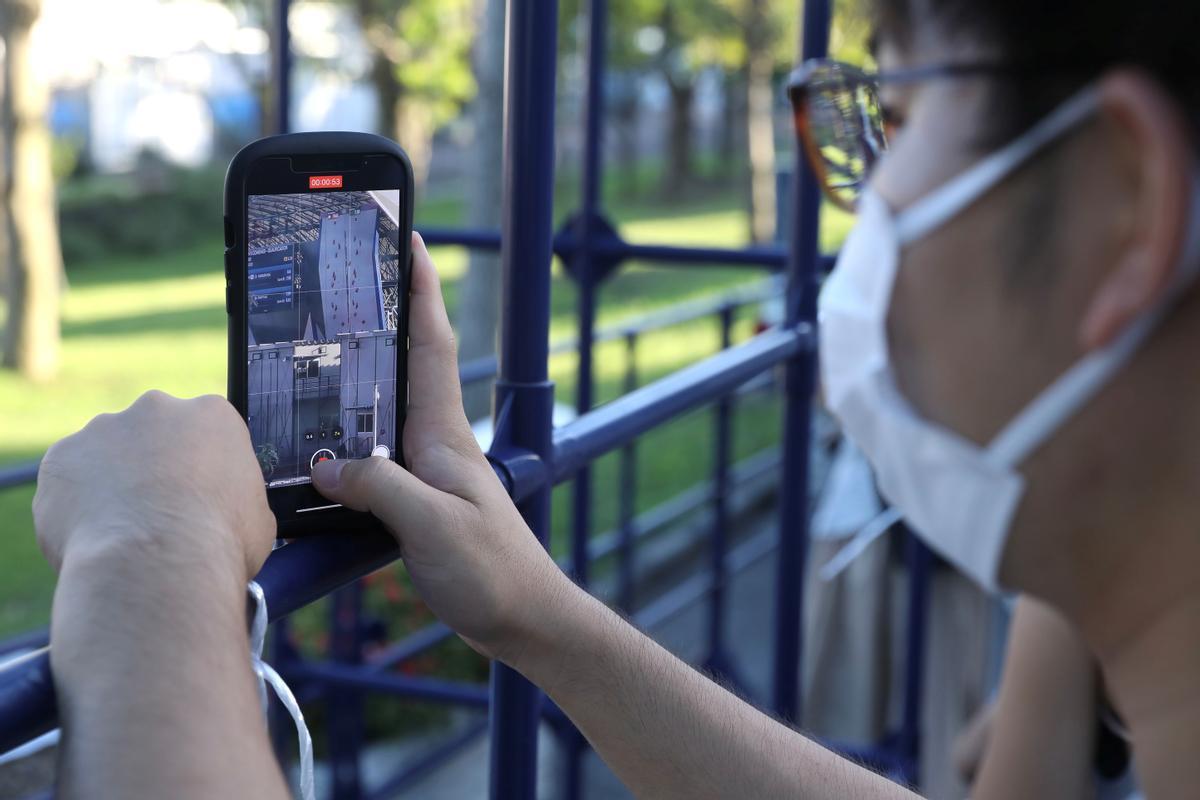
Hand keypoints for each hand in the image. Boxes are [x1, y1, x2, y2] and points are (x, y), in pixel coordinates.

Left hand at [34, 394, 288, 799]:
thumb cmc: (224, 554)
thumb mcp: (259, 527)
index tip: (198, 507)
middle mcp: (161, 410)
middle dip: (159, 477)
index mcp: (215, 418)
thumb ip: (247, 513)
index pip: (209, 436)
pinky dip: (77, 509)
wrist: (157, 570)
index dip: (204, 477)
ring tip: (123, 548)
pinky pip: (71, 481)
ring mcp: (107, 430)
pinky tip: (91, 547)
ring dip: (116, 493)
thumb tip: (261, 542)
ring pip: (110, 459)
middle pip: (157, 437)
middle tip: (163, 529)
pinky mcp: (63, 459)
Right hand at [312, 232, 568, 661]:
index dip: (420, 289)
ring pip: (385, 408)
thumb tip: (324, 464)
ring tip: (318, 348)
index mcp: (445, 433)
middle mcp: (435, 442)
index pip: (433, 343)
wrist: (525, 618)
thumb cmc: (494, 572)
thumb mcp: (432, 527)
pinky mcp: (417, 500)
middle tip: (345, 280)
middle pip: (405, 364)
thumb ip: (380, 488)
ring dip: (359, 375)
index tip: (408, 240)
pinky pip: (374, 455)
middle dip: (381, 317)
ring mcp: (427, 470)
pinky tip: (319, 447)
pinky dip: (346, 439)